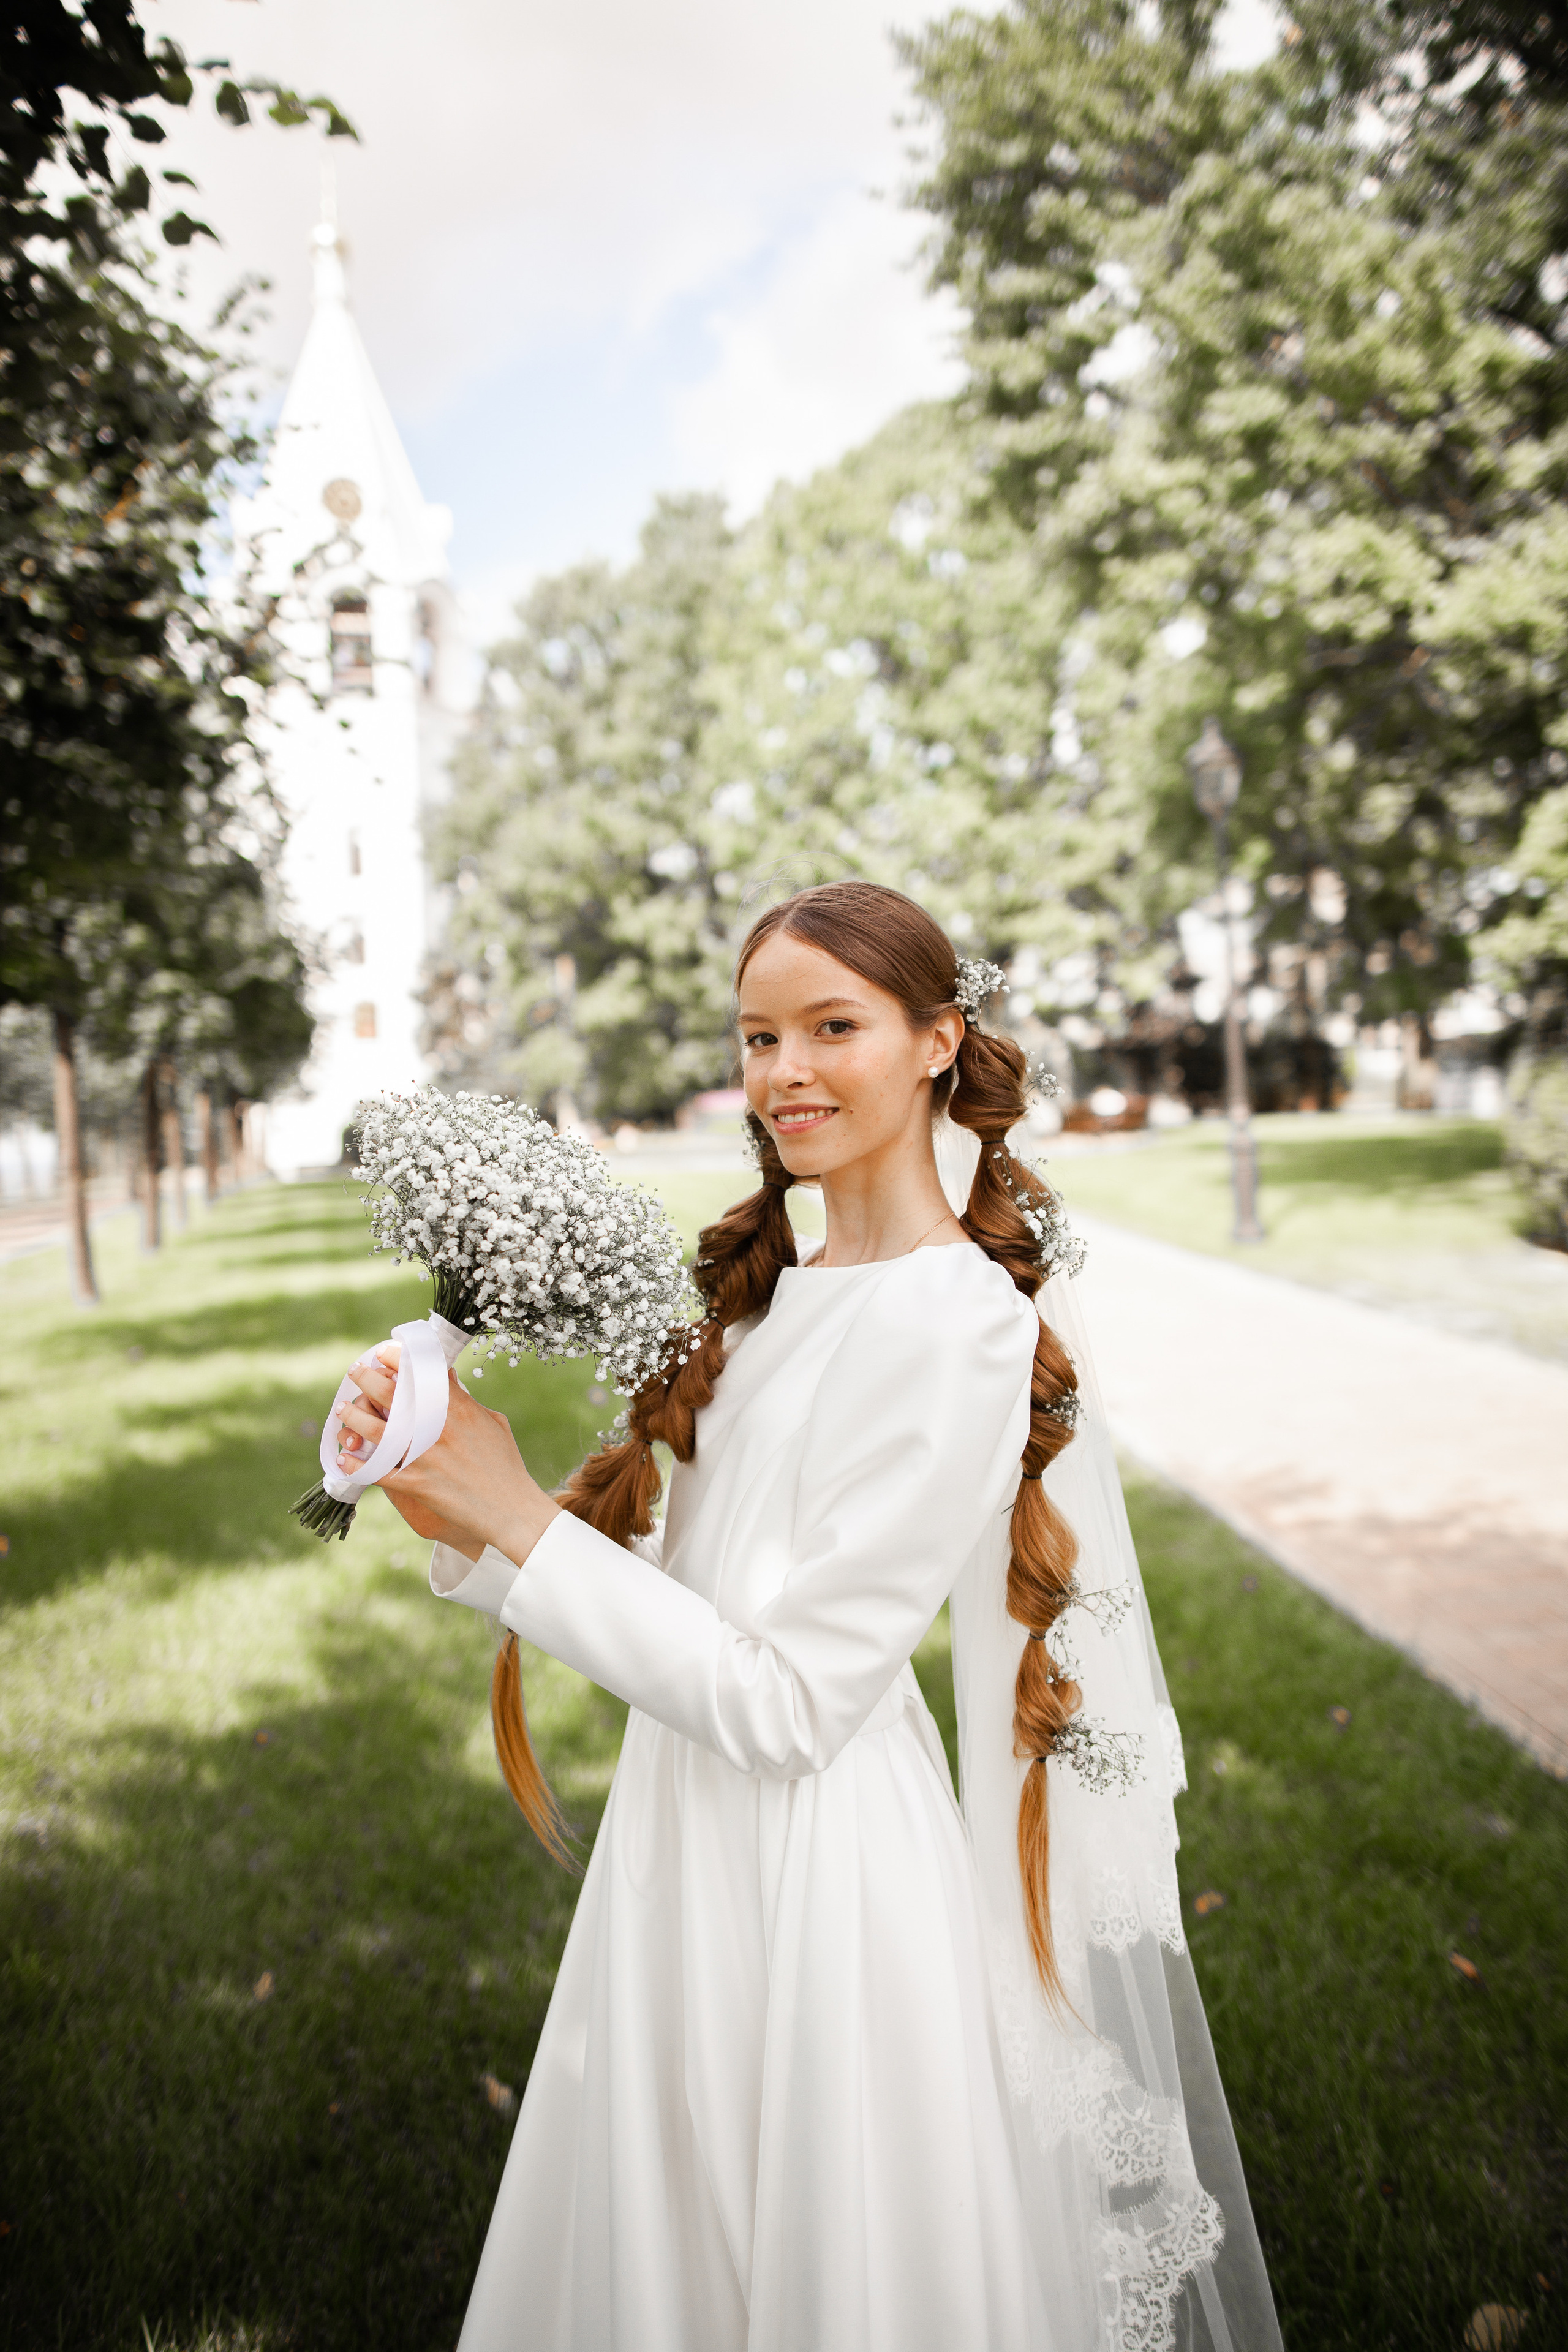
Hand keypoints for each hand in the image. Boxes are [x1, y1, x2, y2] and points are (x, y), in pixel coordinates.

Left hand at [337, 1346, 559, 1566]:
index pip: (422, 1373)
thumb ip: (467, 1400)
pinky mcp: (416, 1484)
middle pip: (392, 1395)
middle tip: (356, 1371)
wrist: (510, 1510)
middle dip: (367, 1378)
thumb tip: (446, 1377)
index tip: (384, 1354)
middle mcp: (438, 1428)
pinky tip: (345, 1457)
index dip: (398, 1360)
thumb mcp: (493, 1423)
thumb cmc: (506, 1465)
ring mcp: (425, 1457)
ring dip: (353, 1417)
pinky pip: (377, 1471)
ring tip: (342, 1409)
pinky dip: (358, 1464)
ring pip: (377, 1431)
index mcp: (459, 1410)